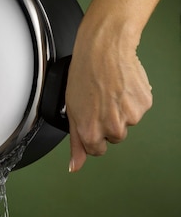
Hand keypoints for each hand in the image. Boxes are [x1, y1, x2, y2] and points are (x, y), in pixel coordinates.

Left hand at [65, 12, 152, 171]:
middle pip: (113, 137)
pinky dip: (132, 99)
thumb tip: (75, 166)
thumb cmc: (84, 76)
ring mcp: (131, 116)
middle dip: (107, 123)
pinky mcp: (144, 104)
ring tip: (110, 91)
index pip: (96, 150)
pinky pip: (139, 109)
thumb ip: (76, 143)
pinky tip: (122, 86)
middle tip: (100, 101)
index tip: (92, 120)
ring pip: (127, 122)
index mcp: (91, 133)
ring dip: (120, 110)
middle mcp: (113, 128)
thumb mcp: (72, 111)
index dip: (93, 135)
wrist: (104, 50)